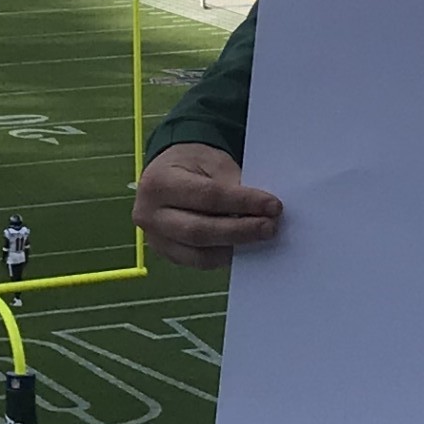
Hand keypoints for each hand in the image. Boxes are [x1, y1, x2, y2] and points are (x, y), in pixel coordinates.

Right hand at [132, 142, 283, 268]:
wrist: (168, 172)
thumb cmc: (192, 164)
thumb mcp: (212, 162)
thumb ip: (232, 185)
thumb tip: (262, 211)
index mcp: (159, 183)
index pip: (208, 196)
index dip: (243, 202)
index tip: (273, 205)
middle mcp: (149, 214)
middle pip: (200, 231)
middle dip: (240, 231)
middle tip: (270, 227)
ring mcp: (155, 239)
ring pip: (199, 254)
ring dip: (235, 248)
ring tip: (260, 238)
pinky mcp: (166, 253)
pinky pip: (198, 262)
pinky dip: (224, 256)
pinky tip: (243, 247)